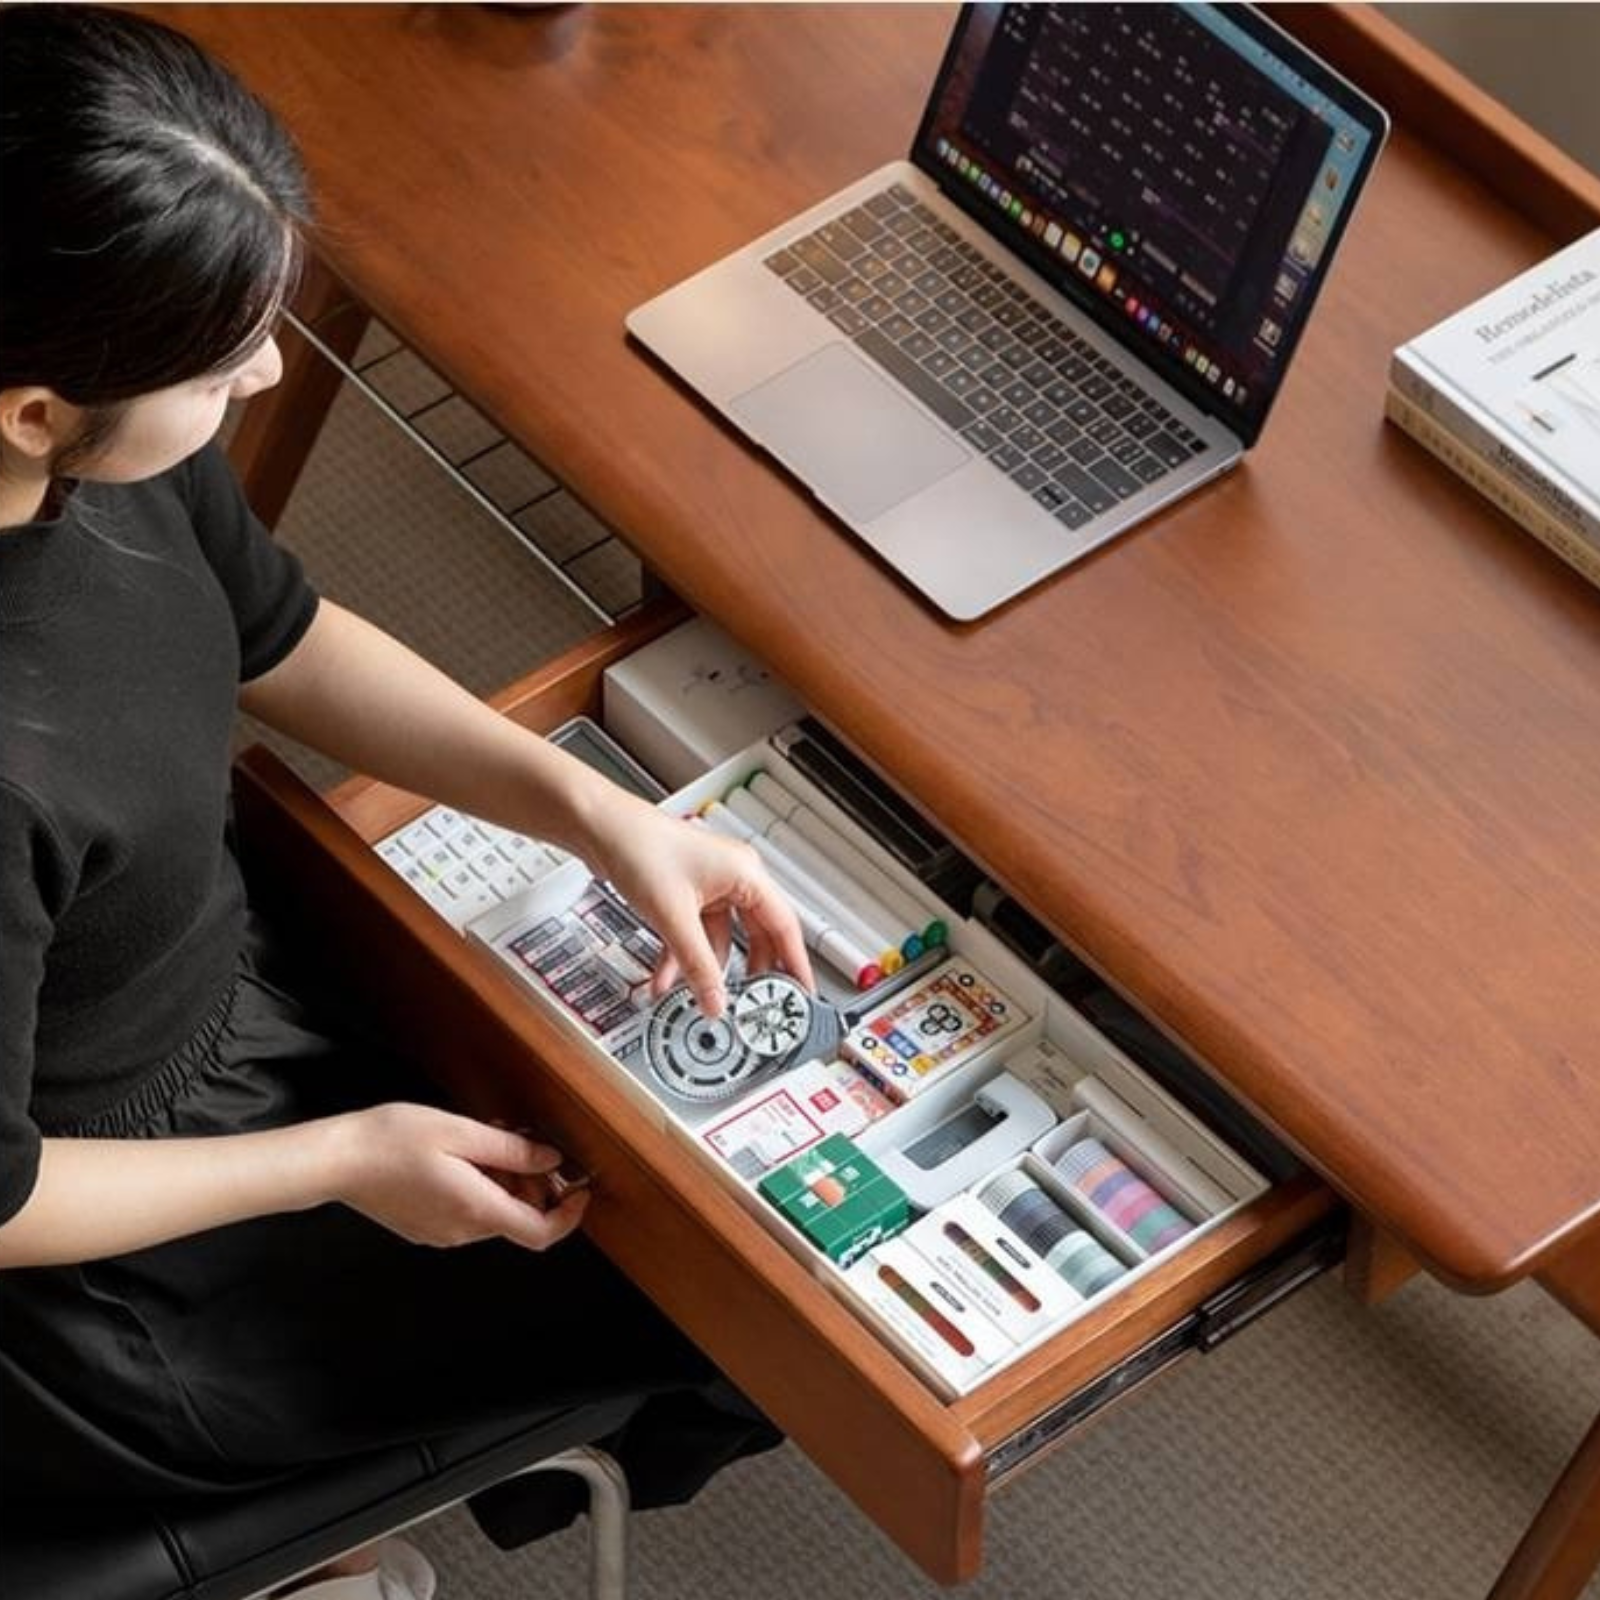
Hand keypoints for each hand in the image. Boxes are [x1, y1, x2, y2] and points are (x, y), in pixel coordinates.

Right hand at [331, 1103, 588, 1251]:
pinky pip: (468, 1211)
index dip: (569, 1215)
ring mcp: (441, 1233)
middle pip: (517, 1216)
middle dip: (529, 1180)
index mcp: (477, 1209)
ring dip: (502, 1180)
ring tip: (483, 1138)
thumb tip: (551, 1160)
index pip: (540, 1233)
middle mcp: (462, 1231)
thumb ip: (511, 1150)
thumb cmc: (394, 1140)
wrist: (336, 1161)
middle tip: (516, 1137)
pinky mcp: (425, 1227)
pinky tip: (460, 1155)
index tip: (580, 1187)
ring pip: (493, 1211)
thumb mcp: (461, 1132)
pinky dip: (479, 1186)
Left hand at [586, 792, 813, 1016]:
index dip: (795, 963)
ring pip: (719, 939)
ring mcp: (708, 886)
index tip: (802, 994)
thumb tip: (715, 1000)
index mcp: (746, 874)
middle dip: (748, 972)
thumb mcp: (674, 917)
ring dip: (704, 968)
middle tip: (753, 1004)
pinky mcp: (684, 894)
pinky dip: (682, 956)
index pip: (784, 926)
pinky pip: (694, 934)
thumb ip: (698, 965)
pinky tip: (666, 978)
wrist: (599, 828)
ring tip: (696, 997)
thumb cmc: (639, 847)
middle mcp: (733, 878)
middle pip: (754, 935)